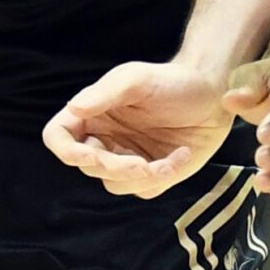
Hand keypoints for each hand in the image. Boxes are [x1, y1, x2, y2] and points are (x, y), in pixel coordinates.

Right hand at [43, 60, 232, 198]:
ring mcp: (126, 158)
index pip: (58, 137)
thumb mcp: (136, 79)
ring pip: (115, 184)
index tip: (92, 156)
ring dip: (143, 176)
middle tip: (143, 163)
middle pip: (88, 167)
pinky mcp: (151, 175)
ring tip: (173, 156)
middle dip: (115, 167)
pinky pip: (144, 190)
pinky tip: (181, 155)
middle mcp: (105, 138)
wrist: (212, 94)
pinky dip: (163, 177)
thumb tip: (73, 108)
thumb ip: (104, 93)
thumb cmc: (171, 80)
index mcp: (93, 114)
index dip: (67, 152)